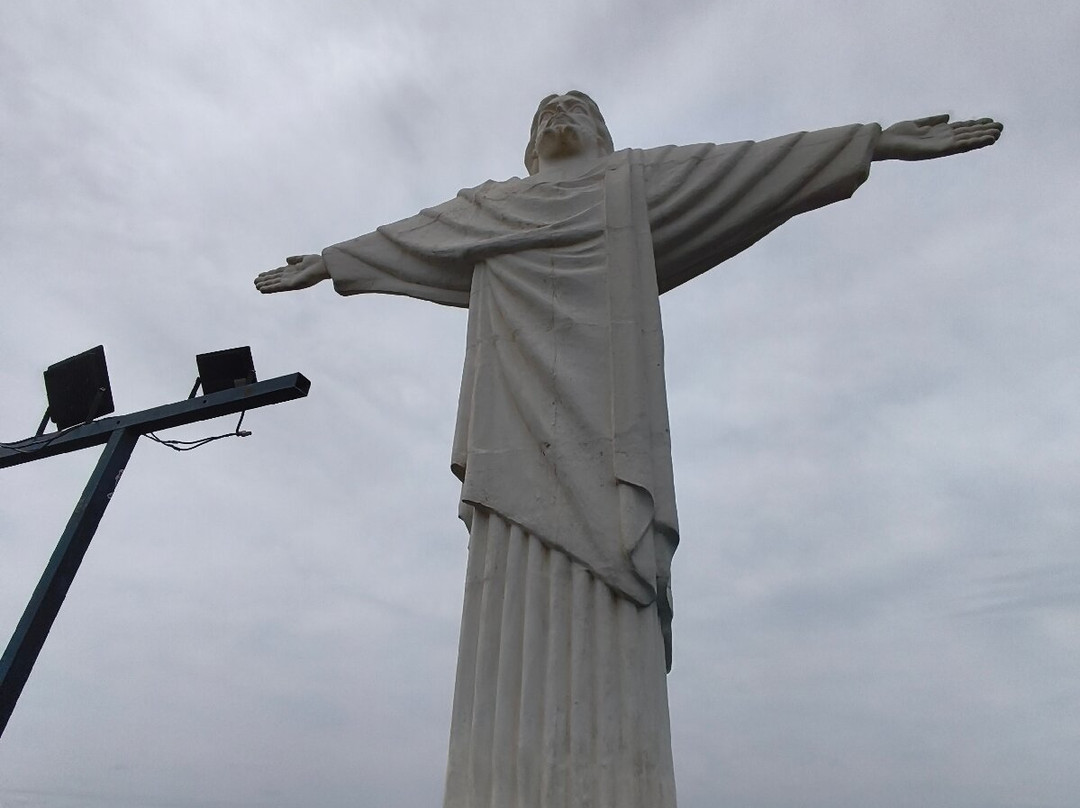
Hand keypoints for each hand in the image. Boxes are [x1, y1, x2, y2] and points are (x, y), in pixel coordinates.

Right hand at [254, 254, 329, 293]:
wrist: (324, 266)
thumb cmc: (317, 263)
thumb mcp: (304, 259)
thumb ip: (295, 259)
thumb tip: (286, 260)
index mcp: (292, 271)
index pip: (278, 273)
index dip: (269, 274)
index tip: (260, 275)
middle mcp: (291, 277)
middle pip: (275, 279)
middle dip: (265, 280)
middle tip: (255, 282)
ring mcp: (291, 281)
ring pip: (275, 284)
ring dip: (266, 285)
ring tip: (256, 286)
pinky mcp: (292, 285)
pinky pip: (278, 287)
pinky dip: (270, 288)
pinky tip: (262, 289)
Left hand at [874, 115, 1002, 160]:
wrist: (883, 142)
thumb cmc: (897, 134)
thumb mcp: (918, 124)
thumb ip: (933, 121)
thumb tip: (948, 117)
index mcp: (938, 133)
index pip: (961, 128)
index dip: (976, 124)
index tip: (991, 120)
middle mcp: (941, 140)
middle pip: (967, 134)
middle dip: (983, 131)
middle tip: (1001, 127)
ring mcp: (940, 146)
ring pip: (965, 141)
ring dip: (981, 138)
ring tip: (997, 134)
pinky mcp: (936, 151)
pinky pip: (957, 146)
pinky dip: (971, 143)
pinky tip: (981, 140)